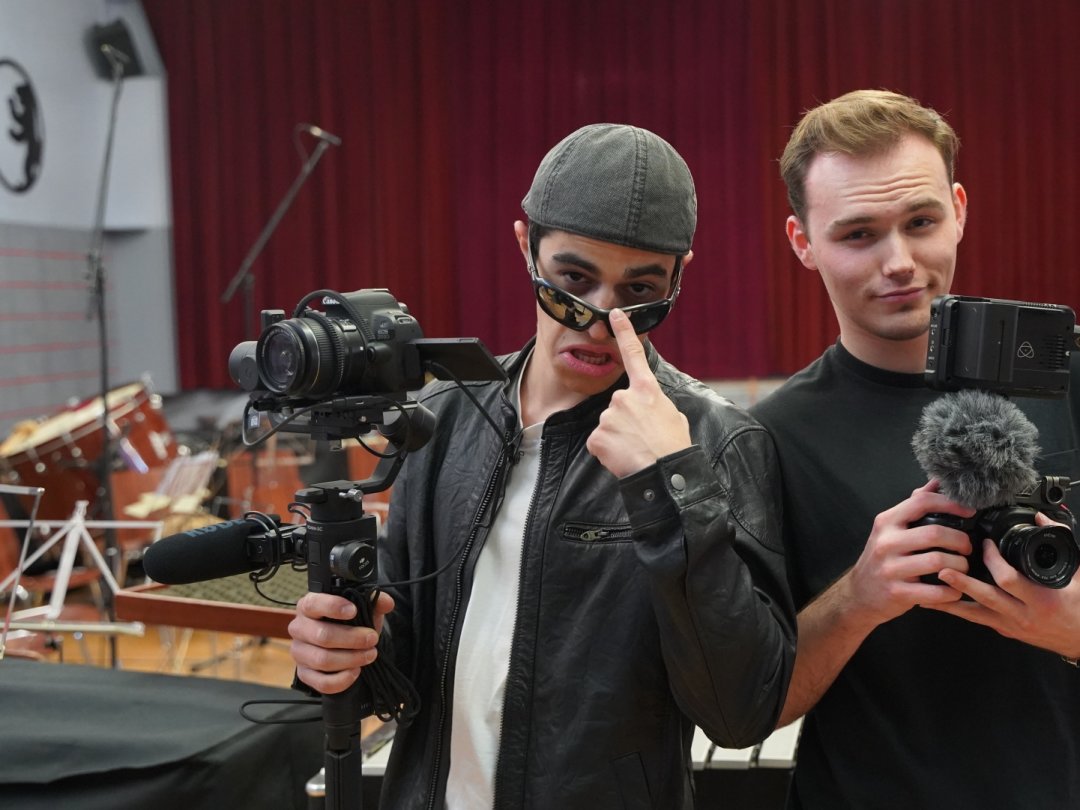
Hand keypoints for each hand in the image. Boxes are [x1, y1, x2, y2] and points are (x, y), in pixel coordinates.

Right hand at [289, 590, 394, 693]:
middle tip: (372, 638)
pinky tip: (356, 671)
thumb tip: (386, 602)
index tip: (353, 610)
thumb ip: (374, 602)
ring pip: (323, 660)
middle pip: (322, 636)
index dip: (332, 606)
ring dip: (351, 659)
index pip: (313, 604)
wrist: (346, 645)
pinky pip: (322, 682)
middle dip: (352, 639)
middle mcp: (299, 628)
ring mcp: (299, 652)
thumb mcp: (363, 608)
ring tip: (369, 655)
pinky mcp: (304, 674)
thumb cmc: (350, 622)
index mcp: (308, 606)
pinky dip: (343, 679)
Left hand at [585, 308, 691, 477]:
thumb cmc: (674, 447)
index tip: (616, 314)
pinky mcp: (597, 436)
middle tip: (642, 439)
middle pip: (618, 406)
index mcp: (648, 390)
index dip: (625, 332)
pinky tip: (623, 459)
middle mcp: (624, 398)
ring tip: (636, 450)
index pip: (634, 355)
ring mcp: (609, 416)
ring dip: (618, 440)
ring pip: (608, 427)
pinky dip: (609, 454)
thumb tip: (649, 410)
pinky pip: (600, 444)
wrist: (665, 473)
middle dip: (625, 422)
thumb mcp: (674, 417)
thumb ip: (656, 406)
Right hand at [839, 481, 975, 631]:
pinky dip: (952, 591)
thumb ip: (913, 506)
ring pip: (938, 561)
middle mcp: (886, 542)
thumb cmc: (882, 559)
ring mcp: (890, 568)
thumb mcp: (890, 529)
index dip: (950, 504)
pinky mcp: (898, 593)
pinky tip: (953, 589)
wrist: (859, 594)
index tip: (969, 511)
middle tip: (967, 547)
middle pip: (934, 533)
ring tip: (963, 567)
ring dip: (960, 565)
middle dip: (960, 540)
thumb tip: (936, 482)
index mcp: (887, 522)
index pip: (921, 502)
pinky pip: (936, 591)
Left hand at [928, 513, 1079, 656]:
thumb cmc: (1078, 603)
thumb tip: (1040, 517)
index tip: (985, 544)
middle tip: (943, 569)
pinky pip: (975, 620)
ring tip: (927, 588)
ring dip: (950, 600)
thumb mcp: (1076, 571)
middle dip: (963, 582)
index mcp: (1041, 598)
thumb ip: (1060, 541)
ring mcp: (1011, 624)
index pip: (1010, 579)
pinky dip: (954, 610)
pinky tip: (933, 603)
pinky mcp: (1003, 630)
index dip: (994, 560)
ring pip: (974, 613)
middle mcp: (1023, 613)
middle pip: (987, 597)